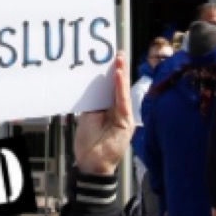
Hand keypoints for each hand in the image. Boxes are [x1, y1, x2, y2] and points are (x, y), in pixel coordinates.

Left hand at [74, 53, 134, 176]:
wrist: (91, 162)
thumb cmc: (89, 142)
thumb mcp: (89, 115)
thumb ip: (94, 101)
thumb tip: (94, 84)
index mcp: (109, 109)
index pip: (111, 88)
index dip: (111, 74)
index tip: (110, 59)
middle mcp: (118, 111)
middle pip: (118, 87)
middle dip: (119, 70)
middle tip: (118, 53)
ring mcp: (124, 117)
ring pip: (122, 92)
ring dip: (120, 75)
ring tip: (119, 60)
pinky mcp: (126, 123)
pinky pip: (123, 102)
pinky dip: (120, 88)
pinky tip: (118, 76)